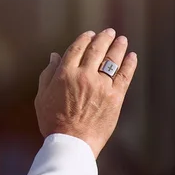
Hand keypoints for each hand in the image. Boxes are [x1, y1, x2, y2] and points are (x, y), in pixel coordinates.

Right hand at [34, 28, 137, 158]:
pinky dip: (129, 64)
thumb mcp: (42, 96)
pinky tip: (132, 56)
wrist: (71, 142)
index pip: (77, 48)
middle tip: (109, 32)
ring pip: (112, 60)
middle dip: (104, 38)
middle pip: (96, 50)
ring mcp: (101, 85)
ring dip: (118, 47)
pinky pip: (125, 75)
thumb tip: (54, 56)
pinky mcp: (115, 97)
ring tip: (122, 40)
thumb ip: (48, 74)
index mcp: (65, 74)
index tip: (90, 34)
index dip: (84, 39)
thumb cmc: (52, 121)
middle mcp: (84, 75)